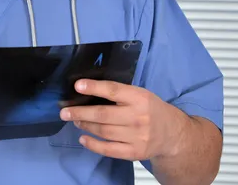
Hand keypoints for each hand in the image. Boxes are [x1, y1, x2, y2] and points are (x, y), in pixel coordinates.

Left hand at [60, 79, 186, 160]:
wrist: (172, 134)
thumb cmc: (150, 109)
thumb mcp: (140, 94)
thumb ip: (119, 93)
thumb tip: (87, 90)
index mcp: (139, 98)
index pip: (113, 90)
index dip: (94, 88)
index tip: (77, 85)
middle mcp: (138, 117)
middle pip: (103, 114)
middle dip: (80, 112)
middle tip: (64, 112)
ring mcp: (137, 136)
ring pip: (103, 131)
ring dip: (85, 125)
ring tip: (75, 121)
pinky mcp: (134, 152)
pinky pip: (109, 149)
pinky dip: (93, 145)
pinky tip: (83, 139)